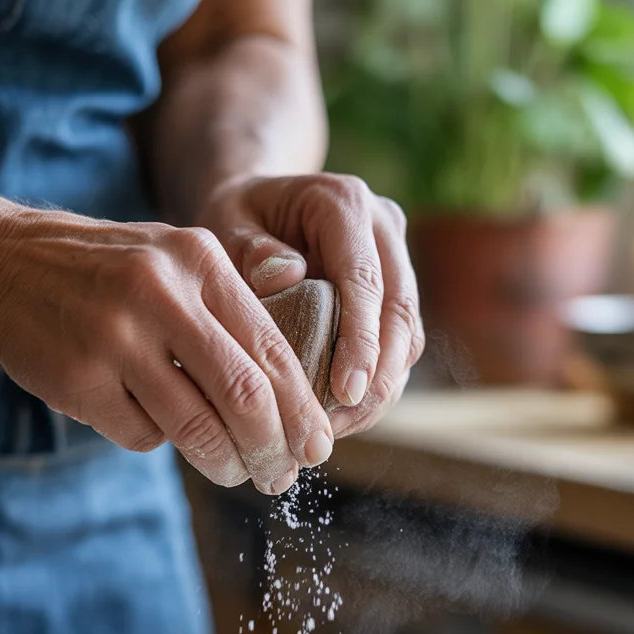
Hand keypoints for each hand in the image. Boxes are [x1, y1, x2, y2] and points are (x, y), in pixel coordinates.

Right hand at [0, 209, 334, 493]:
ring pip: (195, 427)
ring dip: (225, 463)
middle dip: (274, 448)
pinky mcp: (78, 379)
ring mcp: (114, 338)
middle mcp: (159, 293)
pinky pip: (141, 435)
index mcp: (198, 260)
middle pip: (244, 395)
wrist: (0, 264)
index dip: (302, 410)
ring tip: (236, 473)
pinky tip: (147, 421)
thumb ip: (228, 315)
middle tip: (283, 476)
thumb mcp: (173, 264)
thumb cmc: (108, 274)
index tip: (318, 447)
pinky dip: (155, 439)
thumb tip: (290, 405)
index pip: (272, 350)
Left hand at [197, 173, 424, 436]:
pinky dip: (375, 386)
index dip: (361, 341)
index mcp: (344, 203)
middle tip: (339, 426)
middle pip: (399, 313)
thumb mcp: (226, 224)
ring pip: (407, 337)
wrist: (257, 207)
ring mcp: (395, 262)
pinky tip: (342, 418)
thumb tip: (284, 276)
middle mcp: (382, 228)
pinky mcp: (395, 295)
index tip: (345, 391)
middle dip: (376, 377)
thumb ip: (249, 249)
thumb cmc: (235, 219)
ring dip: (379, 389)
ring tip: (335, 430)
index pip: (366, 280)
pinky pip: (398, 349)